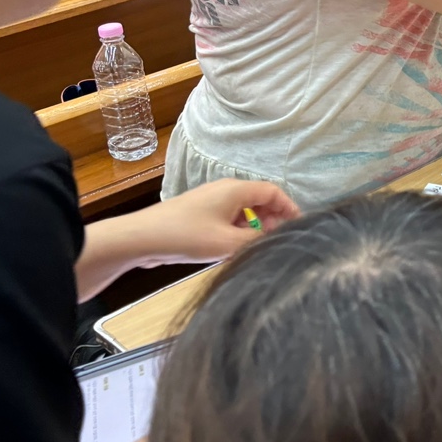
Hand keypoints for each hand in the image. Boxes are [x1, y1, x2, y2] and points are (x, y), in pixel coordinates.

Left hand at [131, 178, 299, 266]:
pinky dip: (237, 231)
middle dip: (273, 219)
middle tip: (278, 241)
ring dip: (254, 228)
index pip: (273, 192)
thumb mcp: (228, 244)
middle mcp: (224, 191)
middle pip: (259, 200)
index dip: (289, 208)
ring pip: (243, 212)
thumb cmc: (186, 236)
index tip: (299, 227)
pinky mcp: (198, 215)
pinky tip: (233, 251)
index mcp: (235, 190)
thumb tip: (277, 243)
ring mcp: (210, 202)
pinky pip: (228, 219)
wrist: (142, 238)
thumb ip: (257, 243)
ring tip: (257, 249)